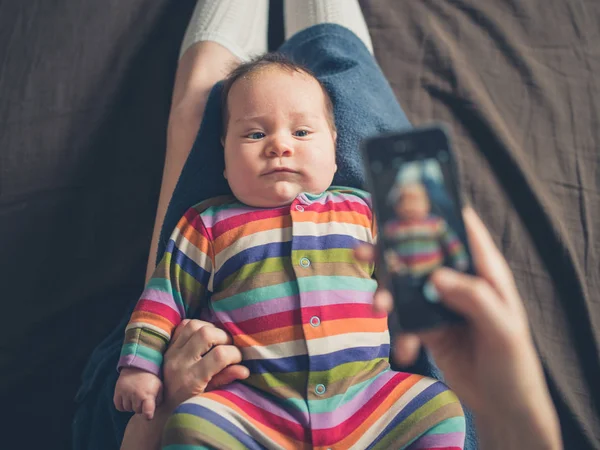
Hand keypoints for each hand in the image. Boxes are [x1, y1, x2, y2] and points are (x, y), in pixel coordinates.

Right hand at [114, 368, 161, 419]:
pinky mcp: (117, 392)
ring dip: (131, 406)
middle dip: (140, 407)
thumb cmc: (151, 378)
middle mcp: (135, 395)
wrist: (138, 366)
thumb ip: (159, 400)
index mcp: (147, 395)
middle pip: (137, 411)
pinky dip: (122, 406)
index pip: (147, 411)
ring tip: (136, 398)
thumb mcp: (159, 387)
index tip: (148, 416)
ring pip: (127, 409)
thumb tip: (154, 411)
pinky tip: (128, 400)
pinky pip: (118, 406)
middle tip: (143, 400)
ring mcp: (125, 393)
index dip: (148, 415)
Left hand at [161, 319, 249, 409]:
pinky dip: (197, 326)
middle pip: (206, 334)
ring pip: (194, 325)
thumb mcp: (208, 396)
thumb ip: (224, 379)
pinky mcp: (168, 346)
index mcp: (191, 379)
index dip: (235, 353)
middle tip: (229, 346)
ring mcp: (171, 352)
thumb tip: (245, 370)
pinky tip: (204, 335)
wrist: (161, 406)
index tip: (238, 359)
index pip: (219, 355)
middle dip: (224, 336)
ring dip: (211, 328)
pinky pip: (183, 325)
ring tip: (217, 339)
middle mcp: (180, 363)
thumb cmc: (189, 403)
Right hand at [356, 207, 560, 447]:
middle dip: (394, 252)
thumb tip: (436, 277)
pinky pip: (406, 319)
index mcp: (485, 273)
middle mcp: (460, 281)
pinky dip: (400, 332)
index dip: (440, 212)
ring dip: (388, 293)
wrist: (502, 406)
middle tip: (366, 250)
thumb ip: (474, 299)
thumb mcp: (503, 329)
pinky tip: (406, 350)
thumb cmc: (514, 363)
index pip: (464, 231)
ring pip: (407, 286)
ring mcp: (441, 303)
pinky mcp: (428, 326)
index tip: (408, 200)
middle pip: (424, 255)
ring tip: (378, 306)